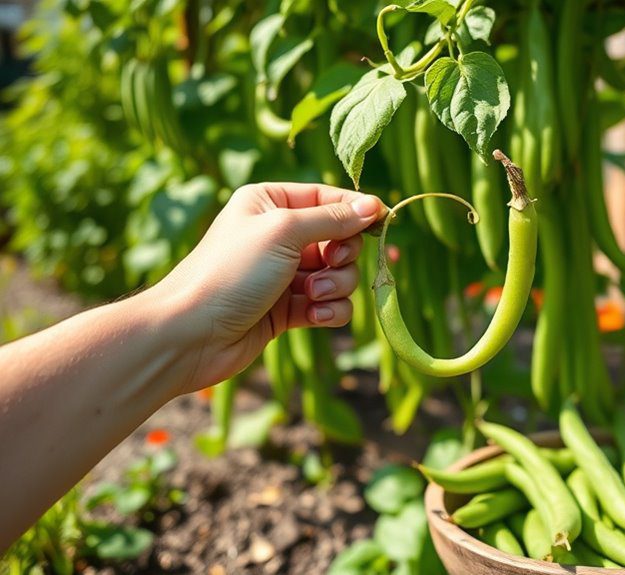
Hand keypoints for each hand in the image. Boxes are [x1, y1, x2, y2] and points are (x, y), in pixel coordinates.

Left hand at [152, 182, 385, 393]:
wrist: (192, 334)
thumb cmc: (231, 272)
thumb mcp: (284, 232)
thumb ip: (332, 219)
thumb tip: (374, 205)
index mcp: (270, 203)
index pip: (329, 198)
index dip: (357, 211)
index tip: (382, 223)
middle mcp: (278, 235)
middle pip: (340, 239)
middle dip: (342, 256)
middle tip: (329, 265)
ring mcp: (284, 274)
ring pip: (339, 275)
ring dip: (335, 286)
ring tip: (311, 297)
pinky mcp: (288, 310)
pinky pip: (329, 305)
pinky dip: (328, 311)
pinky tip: (313, 317)